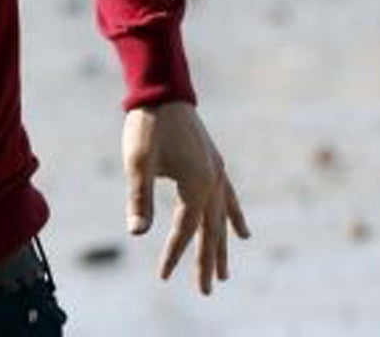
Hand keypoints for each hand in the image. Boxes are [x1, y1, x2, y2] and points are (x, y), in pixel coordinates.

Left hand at [123, 101, 247, 295]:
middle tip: (207, 290)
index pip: (185, 229)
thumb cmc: (147, 125)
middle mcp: (212, 180)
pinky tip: (243, 232)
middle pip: (209, 230)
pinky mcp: (214, 163)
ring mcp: (217, 171)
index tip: (163, 277)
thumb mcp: (138, 162)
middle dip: (206, 261)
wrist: (162, 89)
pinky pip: (229, 197)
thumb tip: (136, 232)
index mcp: (196, 183)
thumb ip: (139, 197)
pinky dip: (235, 216)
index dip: (174, 254)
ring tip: (225, 272)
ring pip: (222, 218)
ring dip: (222, 245)